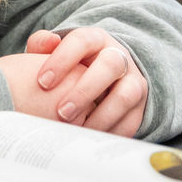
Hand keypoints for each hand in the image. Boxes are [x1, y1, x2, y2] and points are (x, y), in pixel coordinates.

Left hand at [20, 27, 146, 134]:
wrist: (103, 79)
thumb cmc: (70, 67)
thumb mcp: (54, 53)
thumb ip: (42, 45)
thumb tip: (48, 41)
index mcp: (96, 40)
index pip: (82, 41)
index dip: (63, 60)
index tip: (42, 82)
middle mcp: (119, 57)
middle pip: (110, 65)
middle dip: (85, 91)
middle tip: (61, 113)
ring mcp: (133, 80)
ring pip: (126, 94)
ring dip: (102, 115)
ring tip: (79, 131)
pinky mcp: (139, 105)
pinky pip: (132, 120)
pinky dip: (112, 133)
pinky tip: (92, 141)